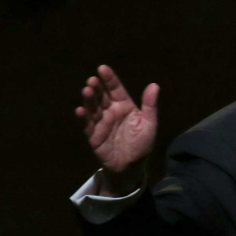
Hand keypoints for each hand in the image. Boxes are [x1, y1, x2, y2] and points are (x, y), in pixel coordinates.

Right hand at [75, 65, 158, 188]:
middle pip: (101, 96)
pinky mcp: (93, 135)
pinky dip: (83, 117)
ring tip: (87, 91)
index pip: (116, 90)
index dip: (110, 80)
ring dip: (88, 99)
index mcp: (124, 106)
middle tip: (92, 80)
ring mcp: (100, 122)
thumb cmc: (141, 144)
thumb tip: (154, 85)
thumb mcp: (149, 124)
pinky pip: (86, 125)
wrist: (132, 167)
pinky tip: (80, 110)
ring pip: (92, 107)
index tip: (103, 69)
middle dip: (96, 88)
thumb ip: (150, 106)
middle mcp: (110, 111)